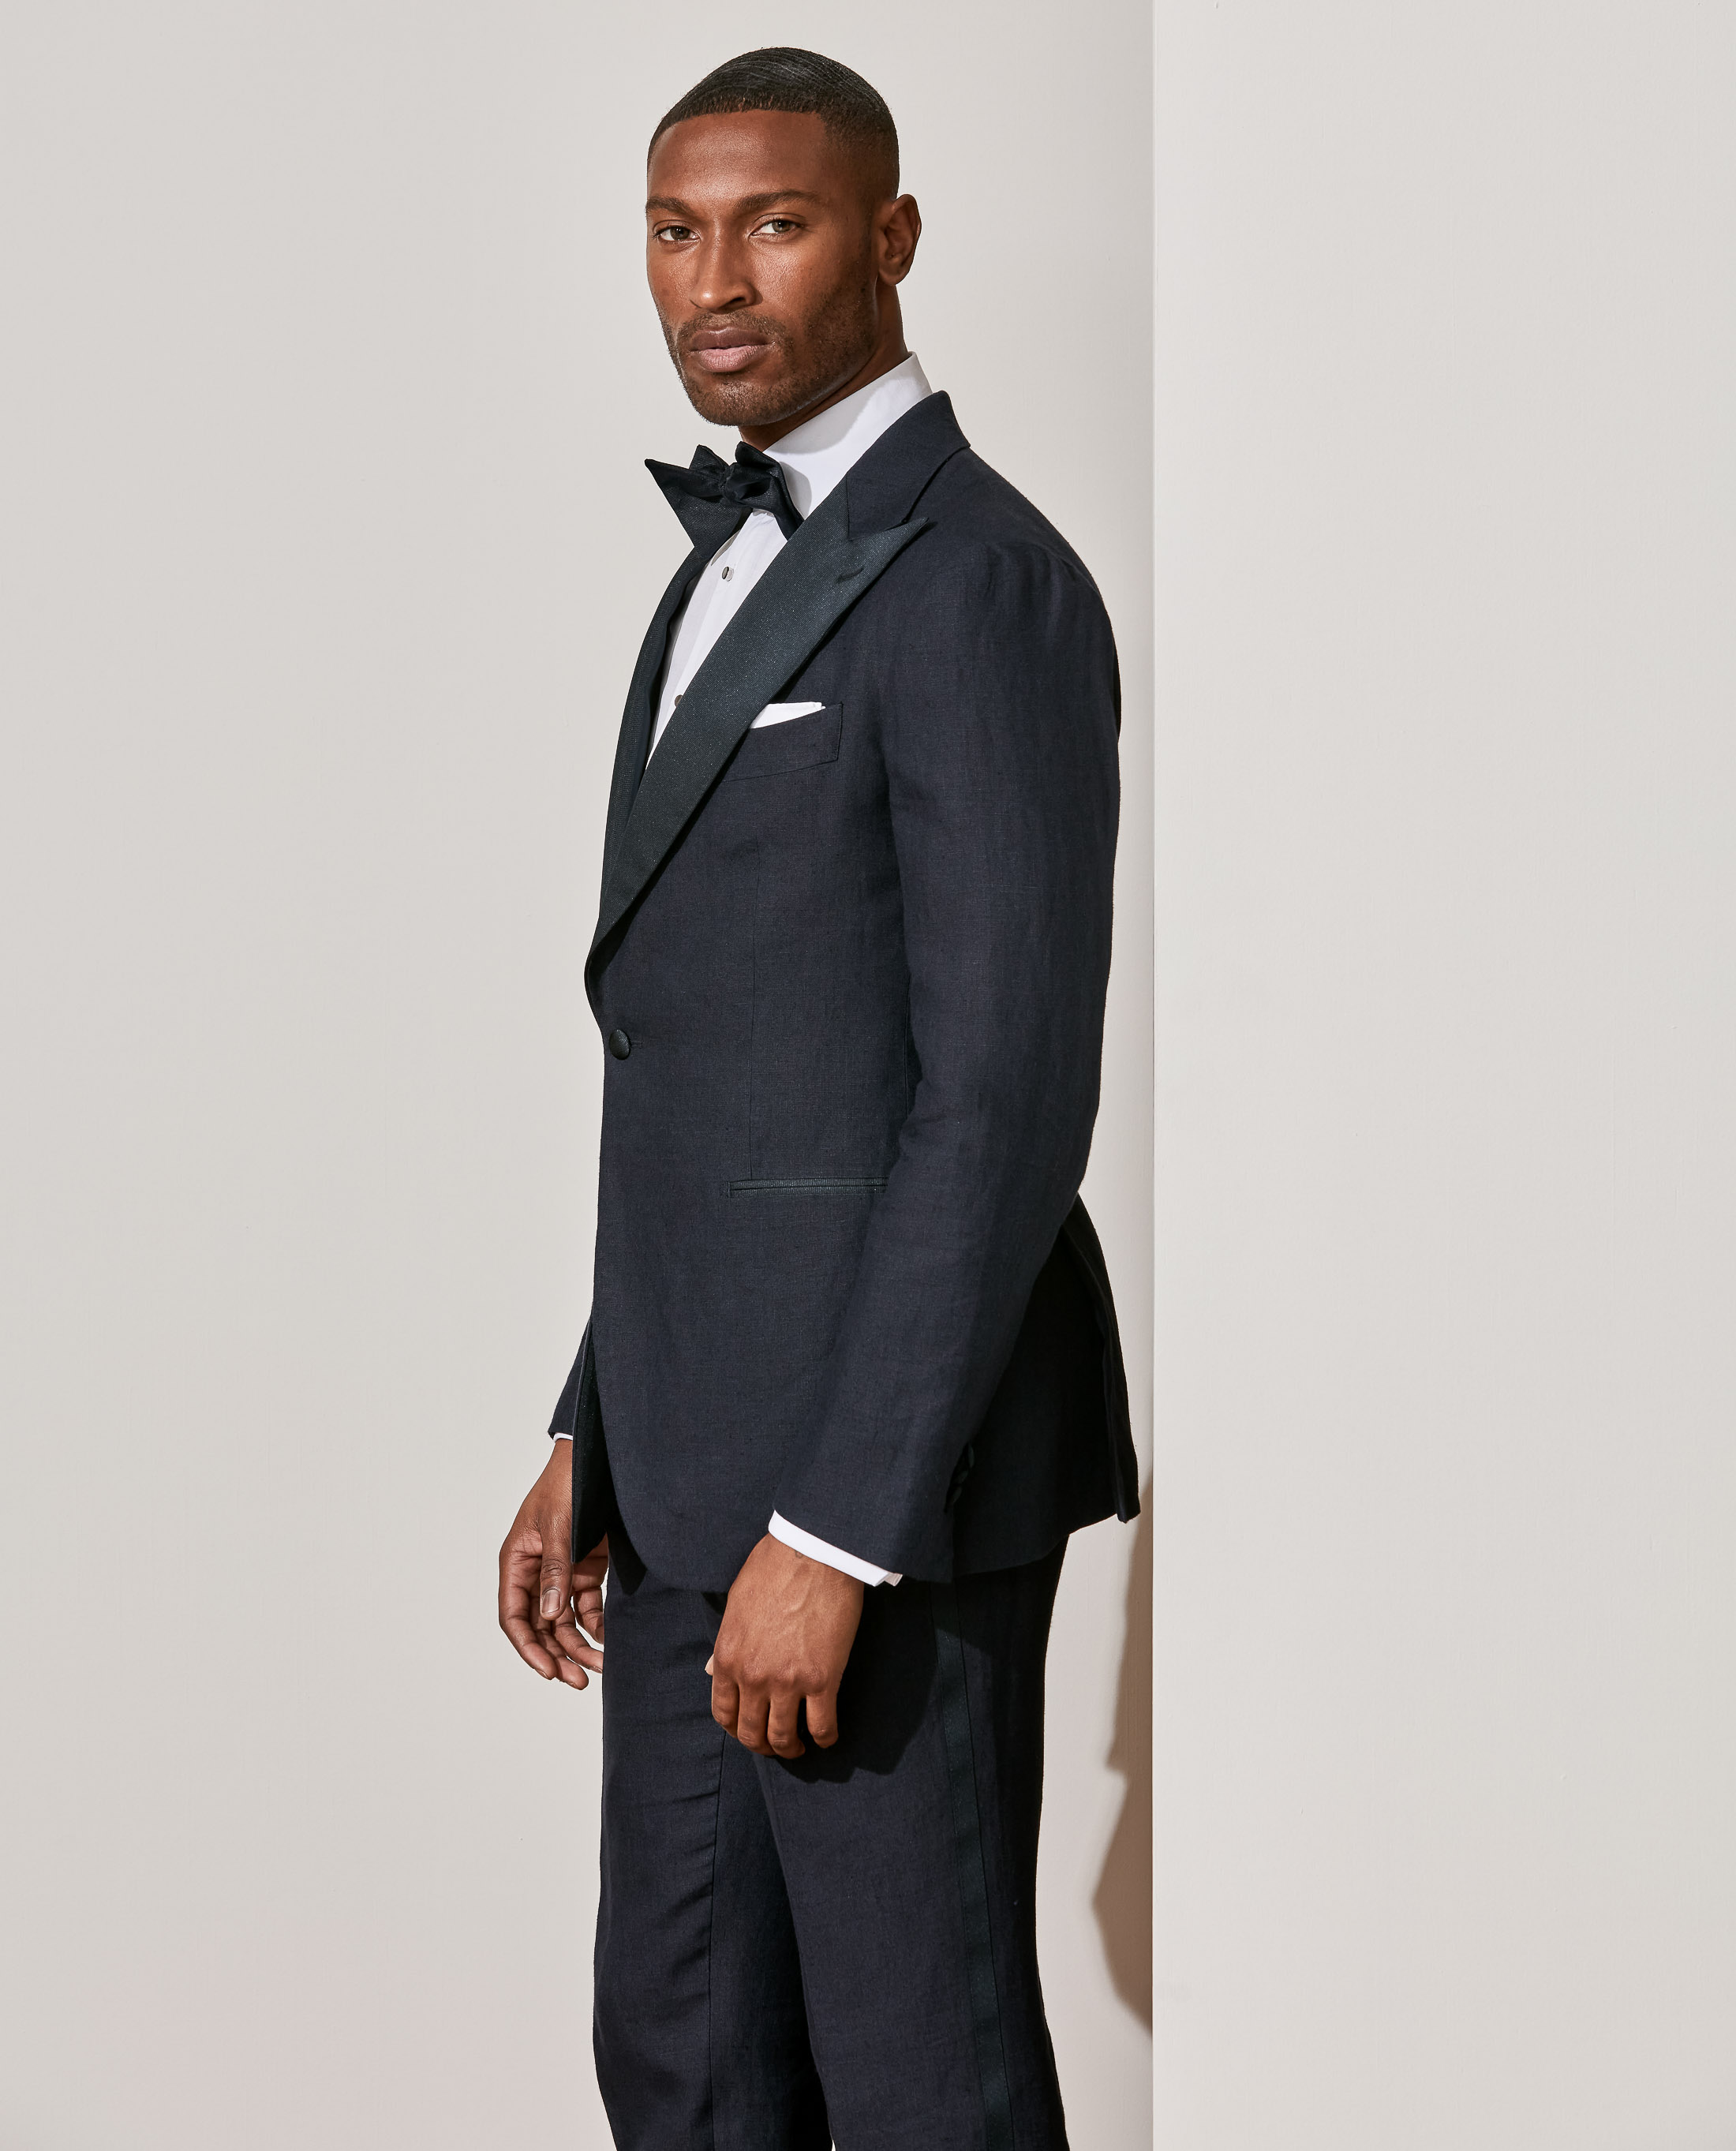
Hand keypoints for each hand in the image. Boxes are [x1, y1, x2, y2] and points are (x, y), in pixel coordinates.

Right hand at [498, 1440, 607, 1688]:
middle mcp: (535, 1573)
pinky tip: (609, 1640)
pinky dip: (596, 1624)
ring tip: (600, 1667)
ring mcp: (562, 1572)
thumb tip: (551, 1617)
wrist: (596, 1458)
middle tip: (580, 1681)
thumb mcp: (559, 1527)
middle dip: (558, 1655)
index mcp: (517, 1562)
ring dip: (579, 1645)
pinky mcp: (587, 1568)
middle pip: (540, 1627)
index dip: (528, 1647)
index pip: (514, 1617)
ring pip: (564, 1621)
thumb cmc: (567, 1485)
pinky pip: (586, 1606)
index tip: (548, 1671)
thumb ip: (556, 1571)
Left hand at [708, 1536, 863, 1757]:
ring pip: (784, 1737)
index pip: (724, 1712)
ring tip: (799, 1747)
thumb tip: (716, 1670)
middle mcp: (753, 1676)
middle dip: (762, 1746)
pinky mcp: (822, 1680)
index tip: (747, 1731)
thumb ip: (727, 1643)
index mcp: (728, 1657)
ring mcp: (788, 1681)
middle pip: (752, 1732)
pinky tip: (827, 1737)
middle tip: (775, 1746)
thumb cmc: (774, 1568)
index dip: (735, 1729)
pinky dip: (825, 1739)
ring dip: (791, 1749)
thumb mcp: (736, 1604)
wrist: (813, 1553)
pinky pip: (822, 1725)